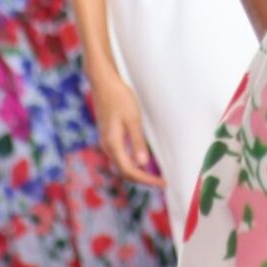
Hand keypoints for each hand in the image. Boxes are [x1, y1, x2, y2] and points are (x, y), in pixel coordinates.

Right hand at [90, 70, 162, 187]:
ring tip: (154, 175)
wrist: (104, 84)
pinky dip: (132, 164)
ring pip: (122, 165)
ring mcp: (106, 142)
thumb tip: (143, 164)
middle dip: (143, 179)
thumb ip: (138, 142)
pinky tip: (142, 161)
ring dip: (137, 172)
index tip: (162, 183)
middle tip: (161, 182)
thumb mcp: (133, 119)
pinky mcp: (108, 137)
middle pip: (125, 171)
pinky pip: (120, 157)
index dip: (147, 180)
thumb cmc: (119, 98)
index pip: (130, 171)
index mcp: (113, 144)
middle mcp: (107, 146)